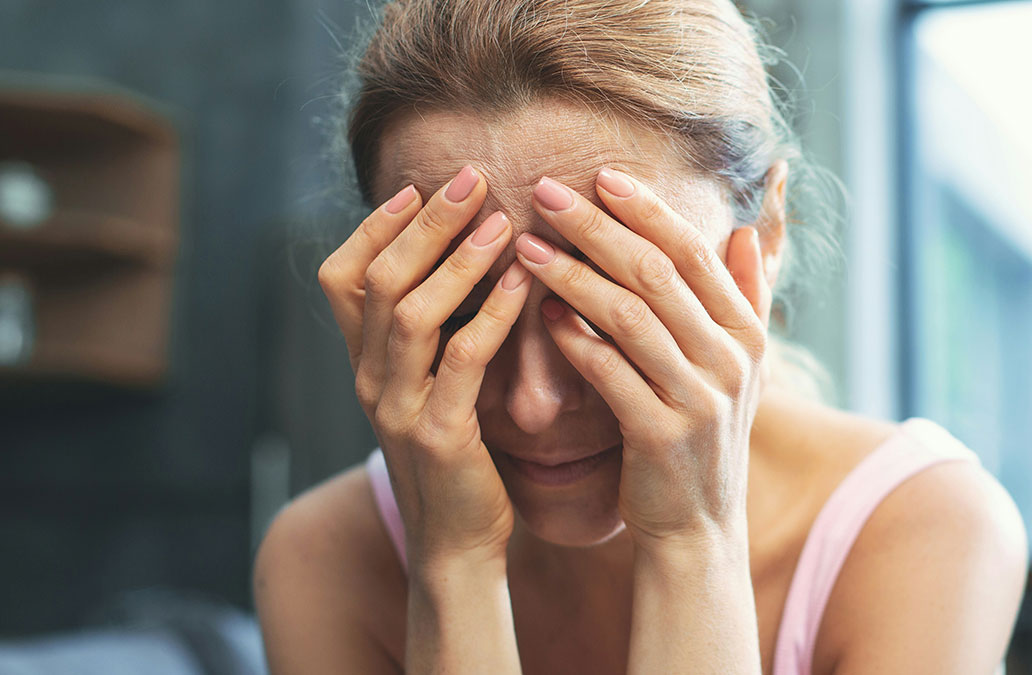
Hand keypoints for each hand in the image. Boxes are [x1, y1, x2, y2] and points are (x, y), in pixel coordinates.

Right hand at [318, 165, 532, 569]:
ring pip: (411, 312)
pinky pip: (460, 361)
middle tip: (470, 177)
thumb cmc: (454, 455)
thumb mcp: (427, 388)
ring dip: (457, 259)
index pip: (342, 277)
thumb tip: (459, 260)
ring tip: (500, 220)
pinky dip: (489, 314)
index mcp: (363, 363)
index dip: (375, 227)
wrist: (456, 543)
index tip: (419, 186)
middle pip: (379, 280)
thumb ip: (430, 334)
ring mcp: (396, 408)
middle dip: (425, 223)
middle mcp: (368, 379)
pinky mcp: (437, 435)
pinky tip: (521, 282)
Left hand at [514, 168, 771, 553]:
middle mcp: (730, 360)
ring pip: (628, 317)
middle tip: (546, 191)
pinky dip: (574, 340)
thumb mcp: (738, 366)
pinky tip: (541, 313)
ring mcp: (698, 399)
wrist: (697, 524)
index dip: (645, 209)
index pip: (692, 252)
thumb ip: (745, 296)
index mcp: (746, 333)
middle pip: (656, 273)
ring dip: (572, 275)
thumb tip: (747, 228)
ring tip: (526, 245)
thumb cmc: (702, 432)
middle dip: (597, 227)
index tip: (598, 175)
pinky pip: (609, 374)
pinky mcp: (661, 435)